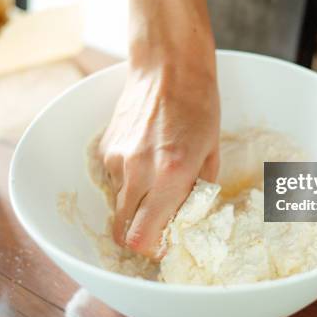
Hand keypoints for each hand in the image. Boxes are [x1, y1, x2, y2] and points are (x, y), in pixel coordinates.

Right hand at [99, 42, 219, 257]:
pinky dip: (127, 180)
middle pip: (122, 231)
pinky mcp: (104, 147)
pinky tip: (144, 156)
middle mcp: (138, 171)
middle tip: (157, 223)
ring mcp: (116, 159)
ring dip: (135, 204)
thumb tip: (188, 217)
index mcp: (171, 175)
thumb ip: (198, 190)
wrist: (168, 66)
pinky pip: (112, 179)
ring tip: (155, 177)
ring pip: (118, 205)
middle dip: (138, 235)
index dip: (154, 249)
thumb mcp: (211, 151)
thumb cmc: (199, 105)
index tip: (165, 242)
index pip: (144, 238)